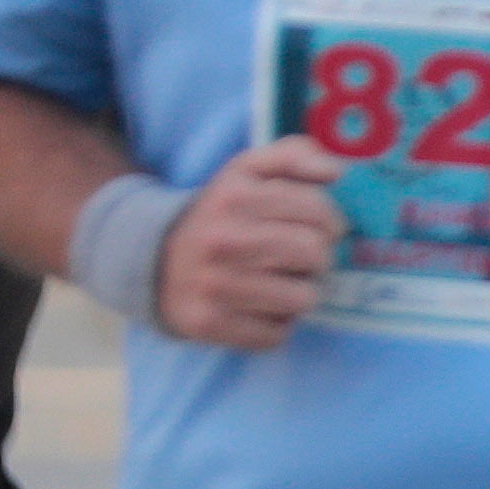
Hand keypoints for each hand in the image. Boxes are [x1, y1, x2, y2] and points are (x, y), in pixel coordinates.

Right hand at [156, 135, 347, 349]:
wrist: (153, 259)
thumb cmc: (219, 215)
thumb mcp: (247, 171)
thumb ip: (294, 155)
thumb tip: (336, 171)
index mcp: (236, 196)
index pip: (318, 211)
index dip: (331, 222)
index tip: (322, 228)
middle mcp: (225, 240)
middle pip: (316, 255)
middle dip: (319, 258)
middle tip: (304, 258)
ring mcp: (216, 285)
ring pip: (303, 298)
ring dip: (302, 293)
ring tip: (283, 282)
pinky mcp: (211, 323)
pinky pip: (277, 334)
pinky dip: (277, 324)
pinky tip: (260, 308)